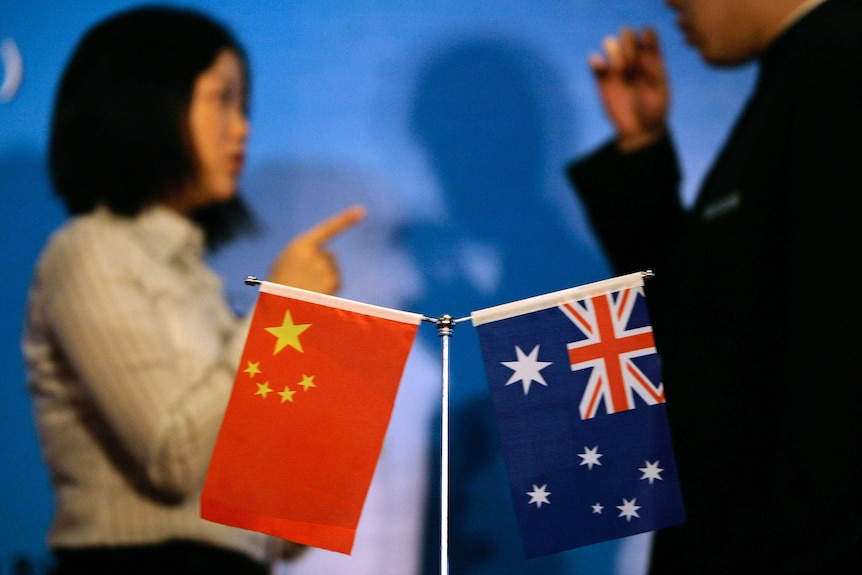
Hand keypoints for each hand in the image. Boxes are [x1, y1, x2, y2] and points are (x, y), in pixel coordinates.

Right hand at [268, 205, 364, 294]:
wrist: (280, 310)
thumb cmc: (279, 287)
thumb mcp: (285, 262)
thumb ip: (303, 253)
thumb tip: (325, 253)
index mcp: (299, 245)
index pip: (327, 228)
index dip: (345, 219)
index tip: (361, 211)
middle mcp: (315, 253)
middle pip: (329, 256)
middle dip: (322, 266)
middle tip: (304, 282)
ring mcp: (325, 267)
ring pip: (333, 270)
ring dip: (324, 279)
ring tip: (307, 290)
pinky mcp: (333, 281)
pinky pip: (337, 281)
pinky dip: (330, 288)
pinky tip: (316, 294)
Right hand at [588, 27, 668, 151]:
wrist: (639, 131)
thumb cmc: (655, 109)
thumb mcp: (660, 89)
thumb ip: (652, 68)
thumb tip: (639, 52)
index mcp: (651, 58)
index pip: (647, 34)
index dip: (645, 39)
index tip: (645, 55)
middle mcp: (633, 58)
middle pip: (626, 34)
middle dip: (627, 44)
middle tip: (632, 63)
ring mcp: (616, 67)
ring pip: (609, 43)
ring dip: (613, 51)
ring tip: (619, 69)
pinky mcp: (601, 79)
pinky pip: (594, 61)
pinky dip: (595, 60)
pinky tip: (602, 67)